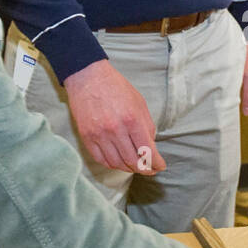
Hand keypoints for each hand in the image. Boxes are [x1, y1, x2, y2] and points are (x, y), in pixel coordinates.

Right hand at [63, 59, 166, 174]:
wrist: (88, 77)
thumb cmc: (116, 88)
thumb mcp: (139, 103)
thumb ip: (147, 126)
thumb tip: (151, 147)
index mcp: (132, 119)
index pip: (147, 151)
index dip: (156, 163)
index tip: (160, 166)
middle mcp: (115, 130)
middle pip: (133, 161)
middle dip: (145, 169)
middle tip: (150, 169)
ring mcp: (99, 135)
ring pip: (117, 163)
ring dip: (129, 168)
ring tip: (136, 166)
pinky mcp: (86, 137)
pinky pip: (101, 159)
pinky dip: (112, 164)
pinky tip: (119, 162)